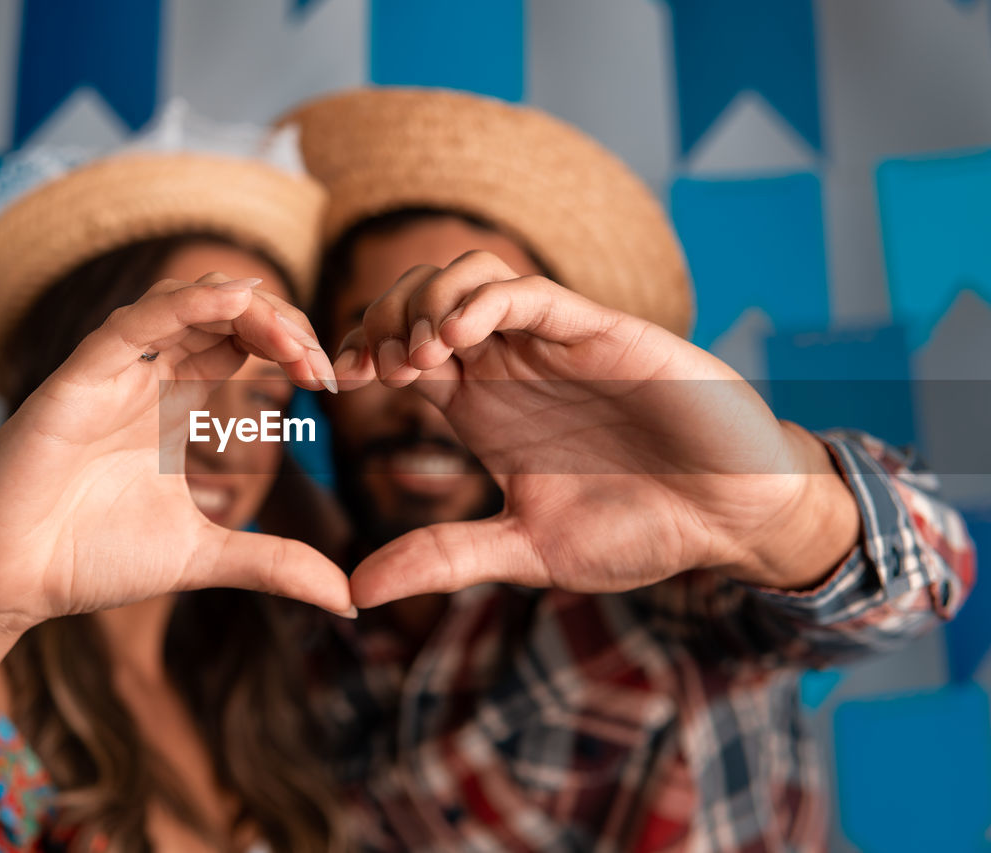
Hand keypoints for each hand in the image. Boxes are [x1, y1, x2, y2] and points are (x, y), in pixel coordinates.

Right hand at [0, 274, 352, 633]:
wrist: (8, 585)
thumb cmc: (91, 559)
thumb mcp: (205, 556)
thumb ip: (274, 564)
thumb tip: (350, 599)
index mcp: (173, 406)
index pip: (240, 343)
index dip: (290, 346)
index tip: (332, 381)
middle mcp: (144, 380)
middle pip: (222, 314)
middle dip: (280, 324)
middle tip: (321, 362)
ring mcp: (109, 376)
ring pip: (181, 305)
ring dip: (244, 309)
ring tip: (292, 337)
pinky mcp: (73, 383)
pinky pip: (131, 327)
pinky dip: (183, 306)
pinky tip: (235, 302)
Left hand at [335, 251, 860, 606]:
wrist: (730, 518)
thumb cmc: (638, 529)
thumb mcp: (524, 548)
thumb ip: (444, 557)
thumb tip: (355, 590)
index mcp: (481, 405)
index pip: (398, 349)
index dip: (358, 351)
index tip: (332, 382)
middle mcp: (508, 363)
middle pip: (419, 298)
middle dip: (380, 318)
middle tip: (371, 367)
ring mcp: (551, 342)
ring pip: (466, 276)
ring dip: (425, 303)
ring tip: (416, 358)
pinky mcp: (598, 331)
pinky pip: (527, 292)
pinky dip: (481, 302)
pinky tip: (455, 340)